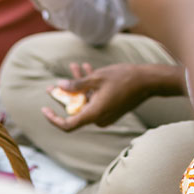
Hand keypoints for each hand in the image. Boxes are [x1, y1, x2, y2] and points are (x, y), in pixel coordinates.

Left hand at [41, 62, 183, 130]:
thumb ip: (77, 84)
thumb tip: (60, 86)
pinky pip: (96, 99)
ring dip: (79, 86)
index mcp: (94, 114)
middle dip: (66, 94)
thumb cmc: (124, 78)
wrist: (148, 81)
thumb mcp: (97, 77)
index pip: (67, 125)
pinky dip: (90, 87)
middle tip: (54, 84)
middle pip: (76, 109)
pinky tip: (87, 69)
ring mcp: (106, 114)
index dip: (53, 119)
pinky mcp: (112, 108)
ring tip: (74, 68)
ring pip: (86, 101)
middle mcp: (99, 118)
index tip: (45, 110)